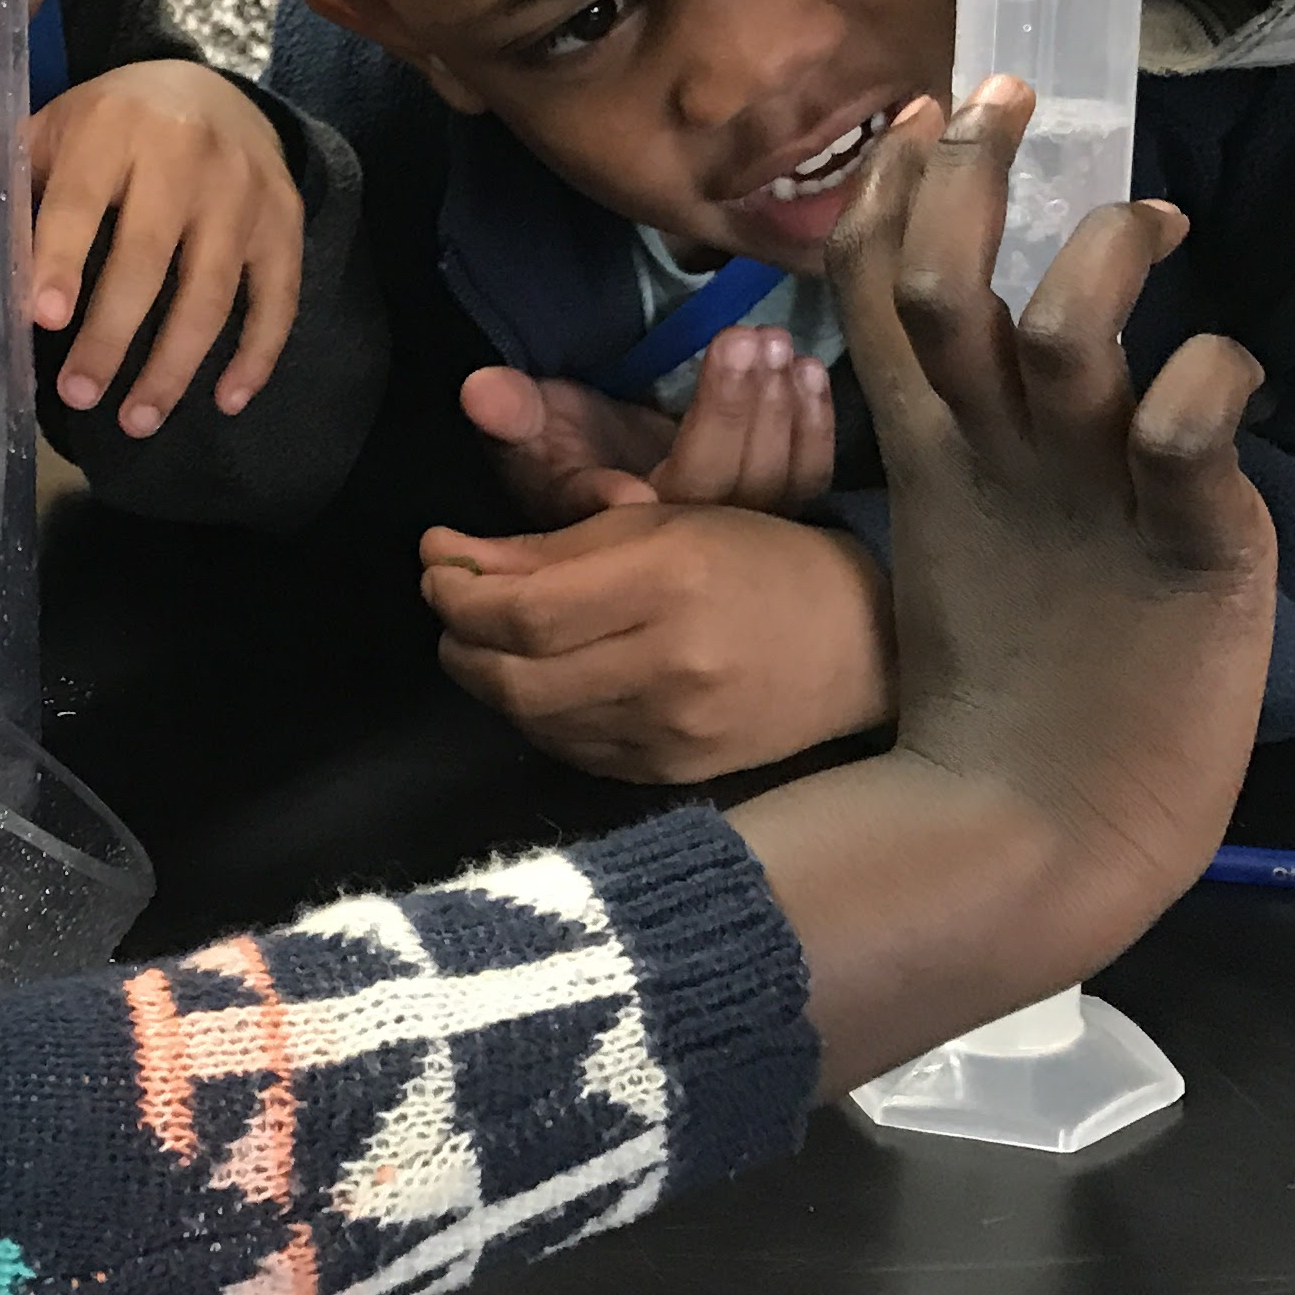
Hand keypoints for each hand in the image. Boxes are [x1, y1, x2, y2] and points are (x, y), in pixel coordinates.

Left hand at [28, 59, 304, 435]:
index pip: (82, 200)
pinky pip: (278, 297)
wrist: (216, 88)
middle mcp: (186, 156)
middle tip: (78, 395)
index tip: (41, 318)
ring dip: (175, 365)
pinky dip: (256, 353)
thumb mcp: (52, 132)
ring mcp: (244, 192)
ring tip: (137, 420)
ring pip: (212, 291)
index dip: (62, 258)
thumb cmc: (115, 124)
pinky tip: (227, 401)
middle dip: (112, 334)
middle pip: (148, 258)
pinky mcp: (285, 222)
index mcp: (113, 127)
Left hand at [422, 502, 891, 784]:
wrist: (859, 644)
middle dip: (458, 635)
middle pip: (513, 672)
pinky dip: (534, 714)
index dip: (458, 590)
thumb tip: (456, 558)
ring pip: (533, 717)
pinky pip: (570, 748)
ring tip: (478, 639)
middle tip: (447, 600)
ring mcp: (669, 730)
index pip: (521, 610)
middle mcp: (666, 665)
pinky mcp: (670, 772)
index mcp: (668, 581)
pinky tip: (532, 682)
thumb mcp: (664, 522)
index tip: (436, 558)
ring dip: (486, 677)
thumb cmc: (758, 558)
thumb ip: (555, 545)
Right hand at [459, 324, 837, 522]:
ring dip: (787, 411)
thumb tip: (481, 390)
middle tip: (754, 333)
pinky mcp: (770, 519)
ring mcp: (735, 539)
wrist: (599, 485)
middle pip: (734, 486)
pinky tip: (811, 372)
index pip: (675, 490)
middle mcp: (686, 546)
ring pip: (780, 487)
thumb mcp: (527, 435)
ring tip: (781, 344)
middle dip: (749, 402)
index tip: (728, 345)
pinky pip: (807, 483)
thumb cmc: (560, 455)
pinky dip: (816, 429)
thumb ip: (511, 414)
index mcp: (625, 532)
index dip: (712, 424)